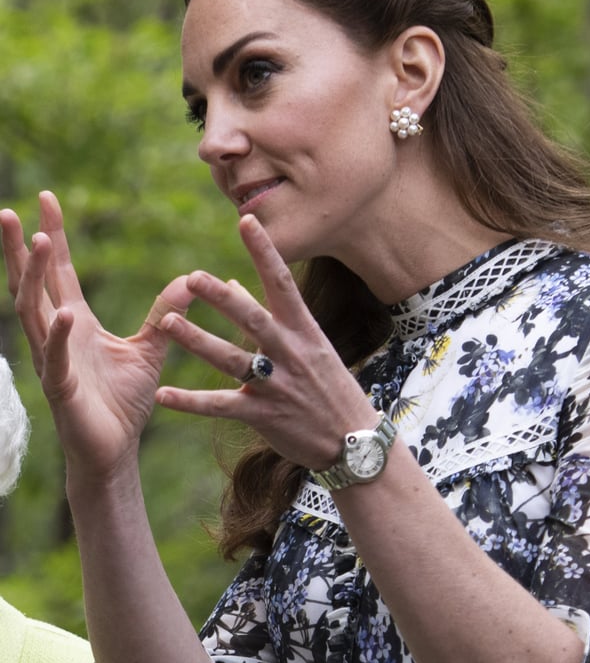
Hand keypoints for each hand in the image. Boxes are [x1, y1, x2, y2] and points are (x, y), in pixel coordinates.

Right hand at [0, 191, 191, 479]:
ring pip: (34, 312)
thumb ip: (166, 312)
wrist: (115, 450)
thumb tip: (193, 278)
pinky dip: (58, 336)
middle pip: (33, 284)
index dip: (53, 236)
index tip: (47, 198)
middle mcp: (58, 336)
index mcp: (76, 323)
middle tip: (13, 212)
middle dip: (23, 249)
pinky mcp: (62, 389)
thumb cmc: (124, 402)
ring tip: (37, 242)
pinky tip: (62, 313)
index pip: (59, 272)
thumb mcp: (151, 348)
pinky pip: (56, 358)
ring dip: (33, 277)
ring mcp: (54, 361)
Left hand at [155, 214, 373, 469]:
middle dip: (222, 298)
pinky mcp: (264, 415)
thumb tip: (231, 283)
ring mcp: (278, 385)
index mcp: (304, 330)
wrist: (354, 441)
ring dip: (198, 341)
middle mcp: (291, 353)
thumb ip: (267, 314)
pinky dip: (190, 401)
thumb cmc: (329, 387)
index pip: (282, 282)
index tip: (246, 221)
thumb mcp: (310, 346)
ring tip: (167, 322)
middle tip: (191, 277)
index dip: (263, 251)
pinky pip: (221, 406)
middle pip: (253, 319)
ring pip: (232, 359)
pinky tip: (162, 394)